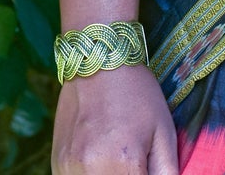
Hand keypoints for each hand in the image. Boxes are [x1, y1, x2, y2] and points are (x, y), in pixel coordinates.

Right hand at [51, 63, 178, 174]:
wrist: (97, 60)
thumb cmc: (137, 94)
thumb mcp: (164, 131)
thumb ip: (167, 173)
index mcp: (123, 161)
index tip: (146, 167)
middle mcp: (90, 169)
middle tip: (135, 161)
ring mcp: (68, 167)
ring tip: (118, 158)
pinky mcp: (57, 163)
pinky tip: (101, 159)